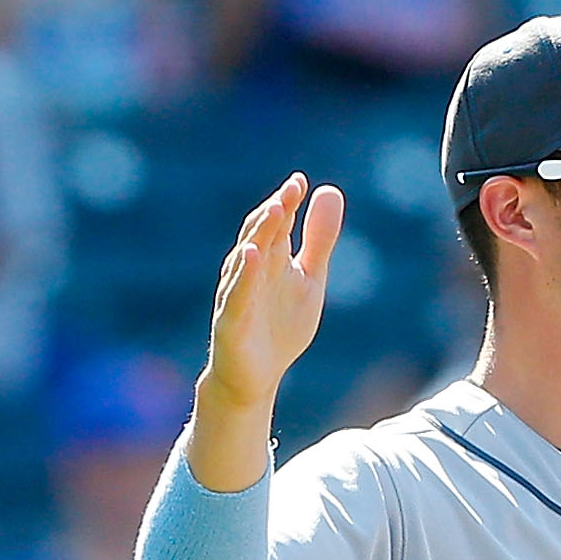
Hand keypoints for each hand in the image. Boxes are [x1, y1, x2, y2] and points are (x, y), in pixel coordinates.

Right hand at [198, 175, 343, 457]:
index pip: (277, 224)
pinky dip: (245, 275)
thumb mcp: (310, 280)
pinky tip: (252, 255)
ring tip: (275, 210)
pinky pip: (237, 294)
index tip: (301, 182)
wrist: (256, 378)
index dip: (288, 203)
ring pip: (246, 259)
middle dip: (275, 212)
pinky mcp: (231, 320)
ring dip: (259, 234)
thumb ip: (319, 240)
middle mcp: (250, 271)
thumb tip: (329, 191)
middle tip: (291, 190)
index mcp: (270, 259)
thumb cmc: (280, 325)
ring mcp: (238, 294)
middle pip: (261, 234)